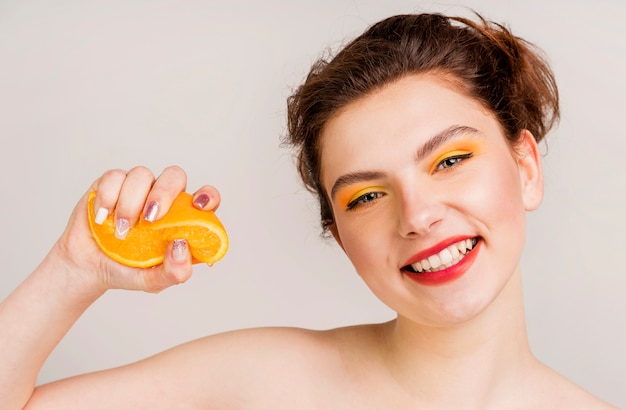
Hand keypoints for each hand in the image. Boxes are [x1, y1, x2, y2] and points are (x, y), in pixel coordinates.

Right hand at [53, 165, 220, 292]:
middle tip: (150, 219)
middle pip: (174, 176)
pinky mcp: (111, 184)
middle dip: (164, 193)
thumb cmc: (128, 270)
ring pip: (142, 174)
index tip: (199, 205)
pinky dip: (107, 198)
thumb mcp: (154, 281)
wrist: (88, 269)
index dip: (208, 196)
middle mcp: (163, 198)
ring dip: (130, 202)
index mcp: (182, 218)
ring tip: (121, 231)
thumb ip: (175, 271)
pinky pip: (114, 176)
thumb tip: (182, 247)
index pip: (206, 198)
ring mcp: (138, 189)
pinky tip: (103, 219)